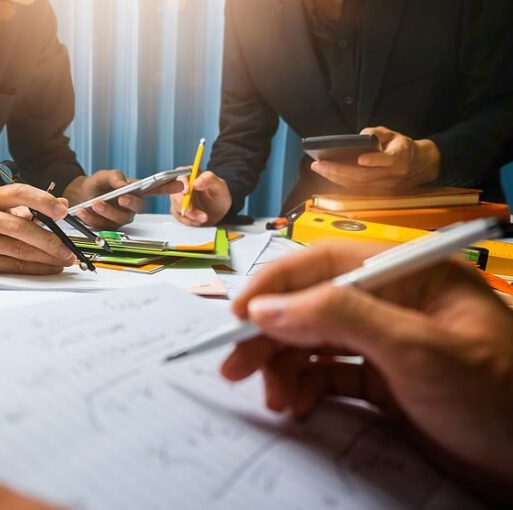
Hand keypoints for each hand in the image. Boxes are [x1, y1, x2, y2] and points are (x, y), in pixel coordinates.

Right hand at [0, 184, 75, 275]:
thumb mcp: (9, 207)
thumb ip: (35, 205)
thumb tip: (63, 203)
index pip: (19, 193)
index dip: (43, 201)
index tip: (62, 211)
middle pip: (20, 228)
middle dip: (49, 240)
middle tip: (67, 247)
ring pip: (18, 250)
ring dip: (46, 257)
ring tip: (63, 259)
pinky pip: (13, 266)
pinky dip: (36, 268)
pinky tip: (49, 267)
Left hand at [63, 170, 181, 228]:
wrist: (78, 195)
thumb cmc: (97, 184)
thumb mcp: (105, 175)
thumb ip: (115, 177)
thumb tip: (124, 183)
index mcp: (136, 191)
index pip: (155, 190)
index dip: (168, 188)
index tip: (180, 184)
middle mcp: (131, 207)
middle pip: (139, 208)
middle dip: (130, 203)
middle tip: (120, 197)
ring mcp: (120, 218)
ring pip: (119, 218)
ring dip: (107, 211)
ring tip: (94, 202)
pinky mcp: (108, 227)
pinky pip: (102, 225)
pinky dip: (91, 217)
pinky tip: (83, 210)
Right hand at [169, 171, 231, 226]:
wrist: (219, 213)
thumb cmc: (219, 197)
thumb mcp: (220, 187)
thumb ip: (209, 180)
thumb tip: (195, 182)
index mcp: (192, 174)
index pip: (180, 175)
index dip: (181, 183)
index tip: (186, 192)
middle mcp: (183, 185)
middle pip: (174, 192)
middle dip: (183, 203)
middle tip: (192, 210)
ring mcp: (179, 198)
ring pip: (176, 205)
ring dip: (189, 214)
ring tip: (204, 217)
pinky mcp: (178, 209)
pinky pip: (178, 216)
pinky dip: (188, 220)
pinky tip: (198, 221)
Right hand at [221, 242, 512, 501]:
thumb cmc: (495, 397)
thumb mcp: (417, 350)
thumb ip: (339, 317)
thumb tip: (265, 306)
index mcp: (410, 274)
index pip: (327, 263)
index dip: (276, 285)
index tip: (237, 316)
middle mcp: (394, 302)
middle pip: (313, 305)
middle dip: (271, 335)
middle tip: (234, 367)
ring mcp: (388, 343)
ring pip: (315, 342)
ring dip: (286, 367)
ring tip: (276, 400)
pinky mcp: (385, 382)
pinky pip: (330, 375)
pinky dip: (307, 388)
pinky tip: (299, 406)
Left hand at [310, 126, 440, 192]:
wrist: (421, 165)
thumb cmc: (403, 148)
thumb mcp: (394, 134)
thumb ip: (378, 133)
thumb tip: (361, 136)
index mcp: (400, 158)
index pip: (389, 161)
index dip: (375, 161)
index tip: (361, 159)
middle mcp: (392, 175)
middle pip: (364, 176)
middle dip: (339, 170)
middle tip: (320, 164)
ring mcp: (385, 187)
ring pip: (357, 185)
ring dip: (335, 177)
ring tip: (319, 168)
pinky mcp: (378, 193)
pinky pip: (356, 189)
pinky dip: (340, 182)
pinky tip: (327, 175)